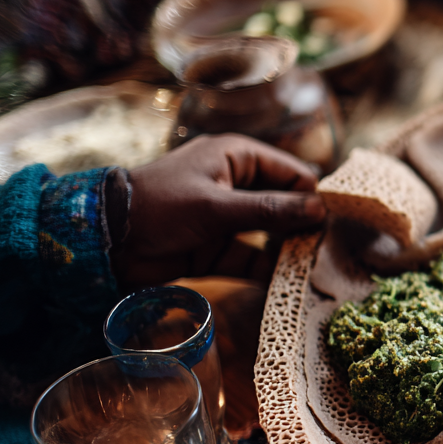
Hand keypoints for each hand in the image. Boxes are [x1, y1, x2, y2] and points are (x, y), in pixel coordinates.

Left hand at [109, 134, 326, 289]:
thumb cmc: (159, 207)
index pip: (292, 174)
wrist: (104, 242)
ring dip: (291, 251)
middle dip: (307, 227)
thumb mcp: (217, 207)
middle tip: (333, 250)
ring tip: (318, 270)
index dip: (315, 197)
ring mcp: (228, 219)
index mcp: (237, 157)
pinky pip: (251, 259)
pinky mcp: (217, 249)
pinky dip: (268, 272)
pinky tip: (289, 286)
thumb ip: (270, 210)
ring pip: (272, 235)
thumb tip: (320, 210)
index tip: (338, 223)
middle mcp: (237, 184)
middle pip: (287, 205)